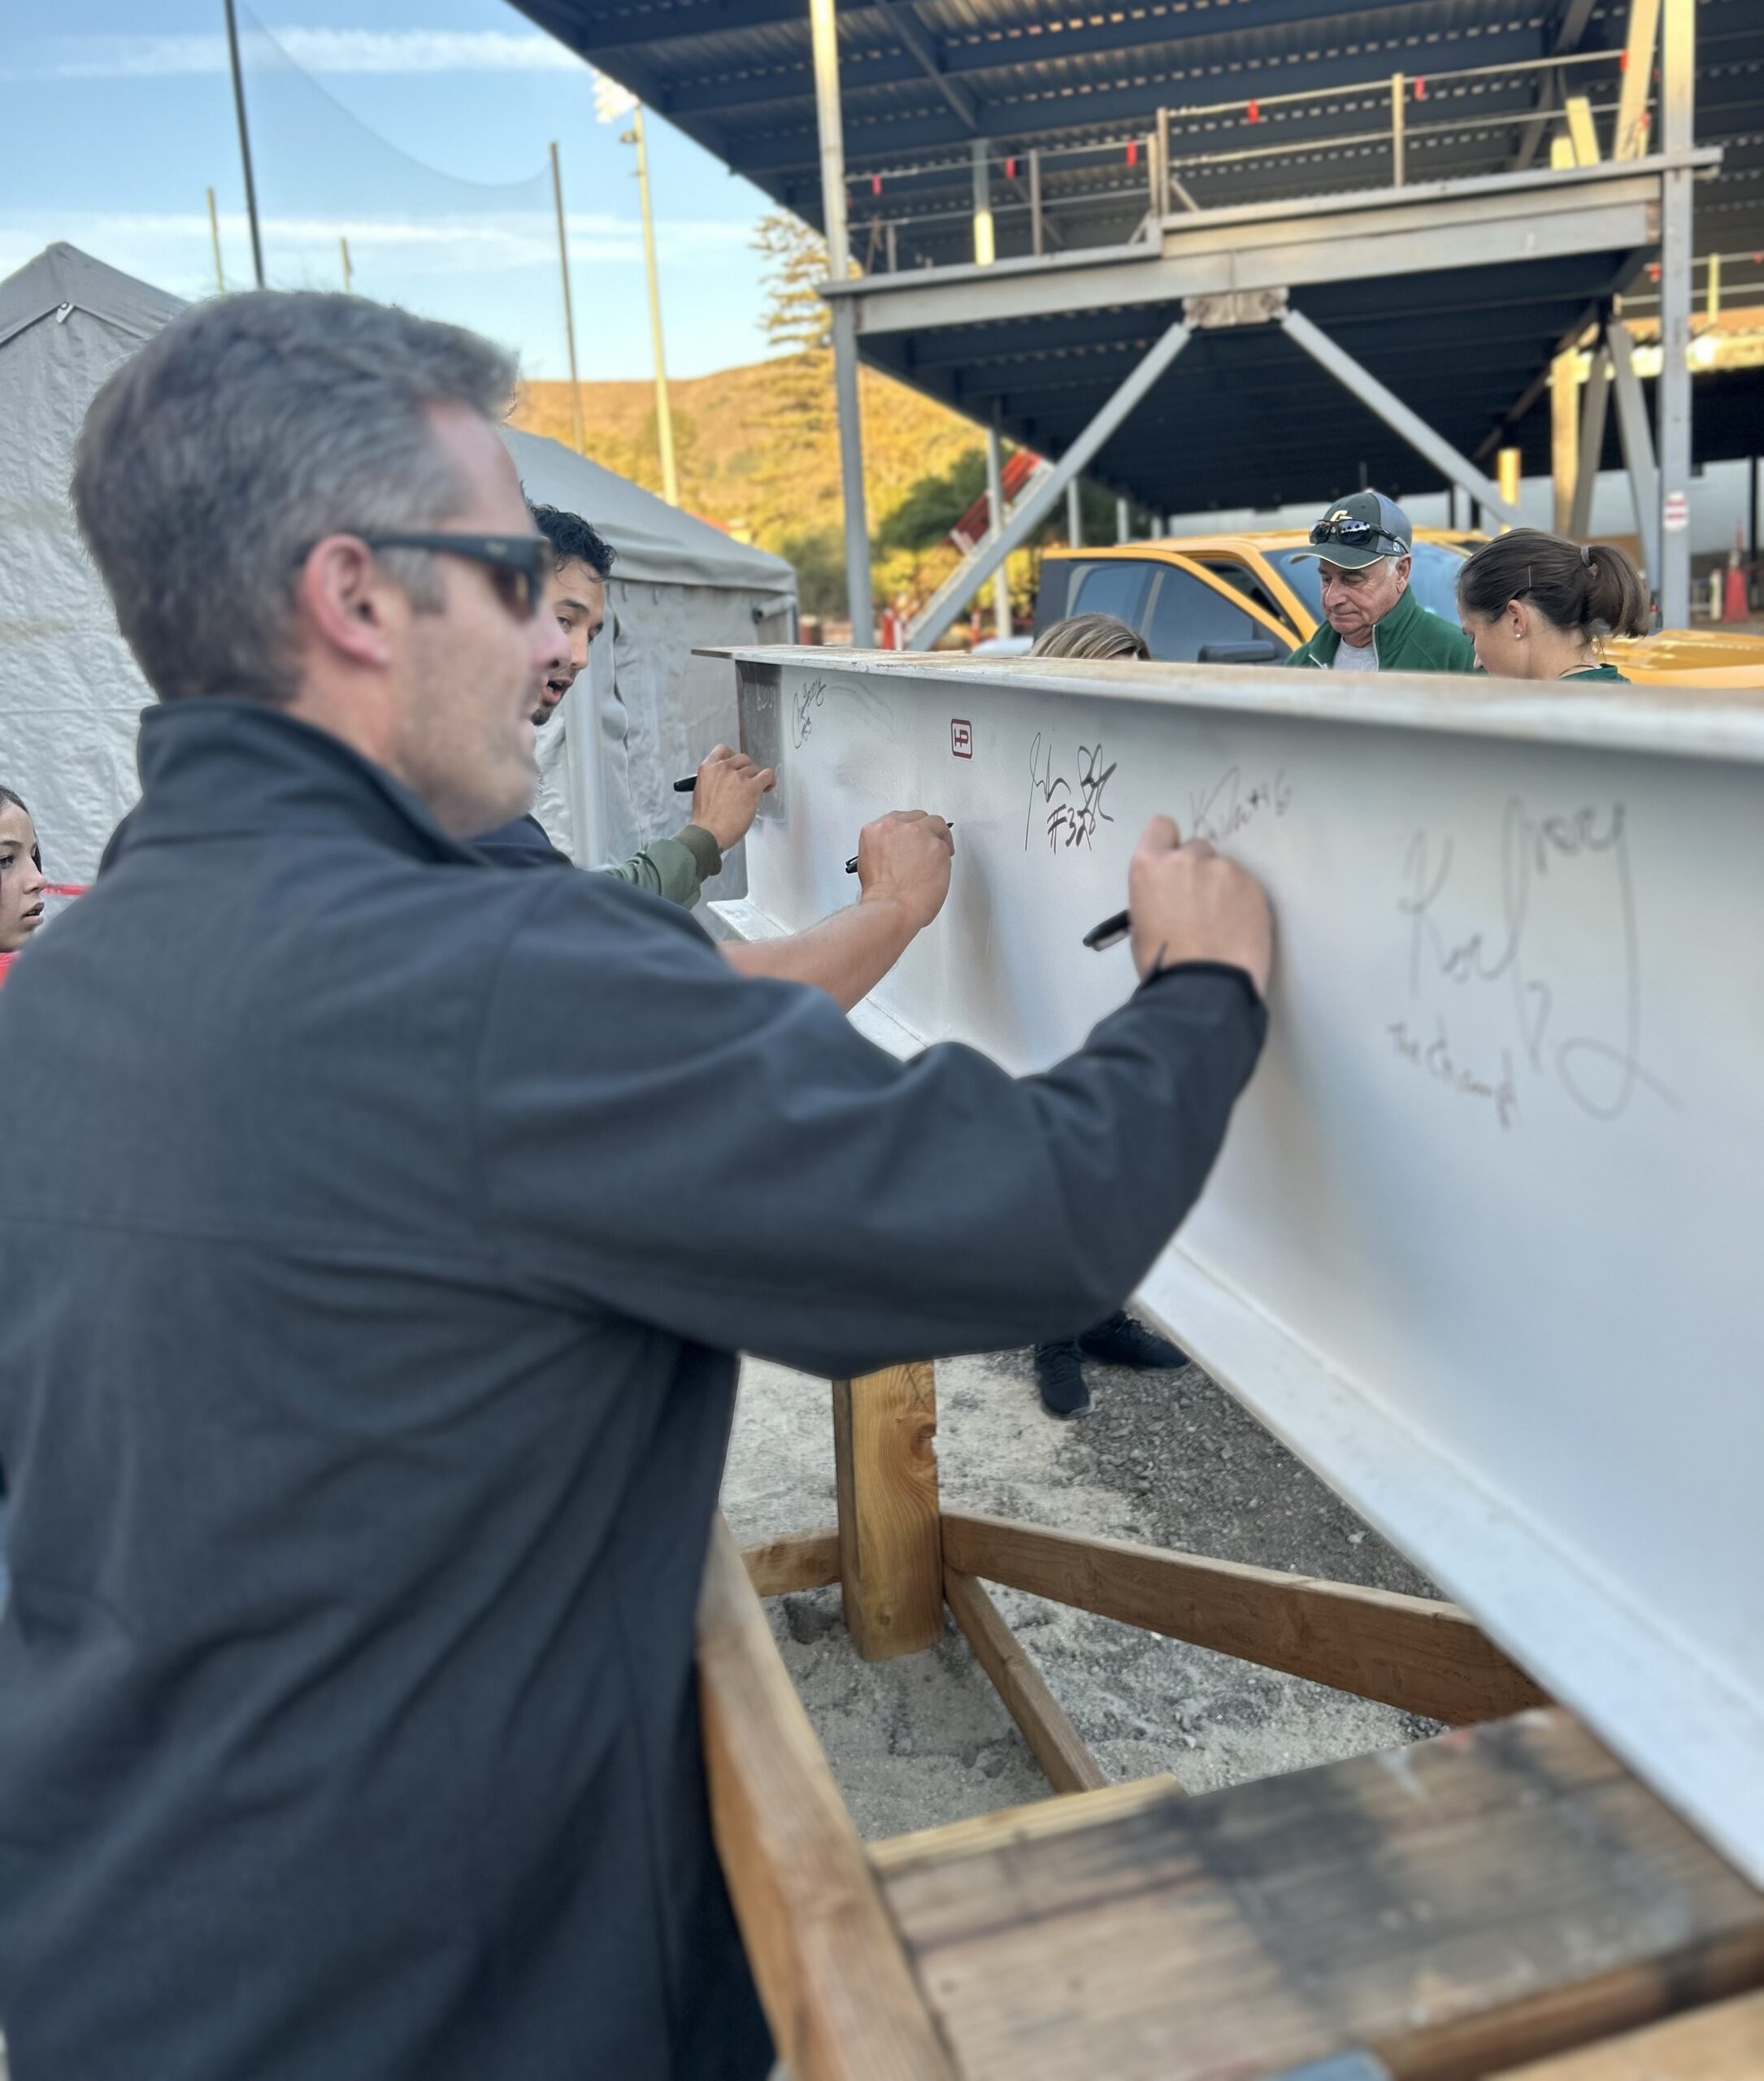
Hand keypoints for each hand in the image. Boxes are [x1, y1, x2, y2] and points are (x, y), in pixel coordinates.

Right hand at [690, 745, 774, 851]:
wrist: (709, 833)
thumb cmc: (705, 820)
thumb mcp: (702, 791)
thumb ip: (714, 780)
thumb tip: (727, 781)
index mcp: (707, 768)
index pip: (723, 750)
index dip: (733, 758)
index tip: (736, 766)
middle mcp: (723, 768)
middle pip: (742, 759)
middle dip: (745, 770)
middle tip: (746, 783)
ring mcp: (738, 777)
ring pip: (754, 769)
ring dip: (755, 779)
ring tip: (755, 791)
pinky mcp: (752, 787)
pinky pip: (767, 775)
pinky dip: (769, 780)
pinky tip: (767, 787)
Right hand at [854, 810, 952, 932]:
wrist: (892, 908)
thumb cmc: (881, 895)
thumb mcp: (869, 862)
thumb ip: (885, 848)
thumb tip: (898, 851)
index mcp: (876, 830)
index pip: (896, 819)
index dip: (907, 830)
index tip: (912, 838)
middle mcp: (896, 827)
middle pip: (917, 818)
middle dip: (923, 830)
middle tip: (927, 846)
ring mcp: (918, 834)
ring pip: (935, 825)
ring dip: (937, 839)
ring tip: (938, 856)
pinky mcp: (937, 846)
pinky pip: (946, 845)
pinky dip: (945, 855)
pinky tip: (941, 868)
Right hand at [1126, 816, 1271, 996]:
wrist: (1203, 987)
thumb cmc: (1162, 964)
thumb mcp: (1141, 923)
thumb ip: (1157, 895)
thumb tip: (1172, 898)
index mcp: (1151, 866)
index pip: (1161, 827)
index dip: (1169, 844)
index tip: (1174, 865)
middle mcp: (1188, 858)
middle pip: (1197, 848)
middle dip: (1198, 869)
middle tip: (1200, 904)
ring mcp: (1225, 870)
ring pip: (1224, 869)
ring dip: (1223, 888)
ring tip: (1223, 925)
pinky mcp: (1255, 887)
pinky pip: (1246, 888)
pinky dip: (1243, 904)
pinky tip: (1239, 931)